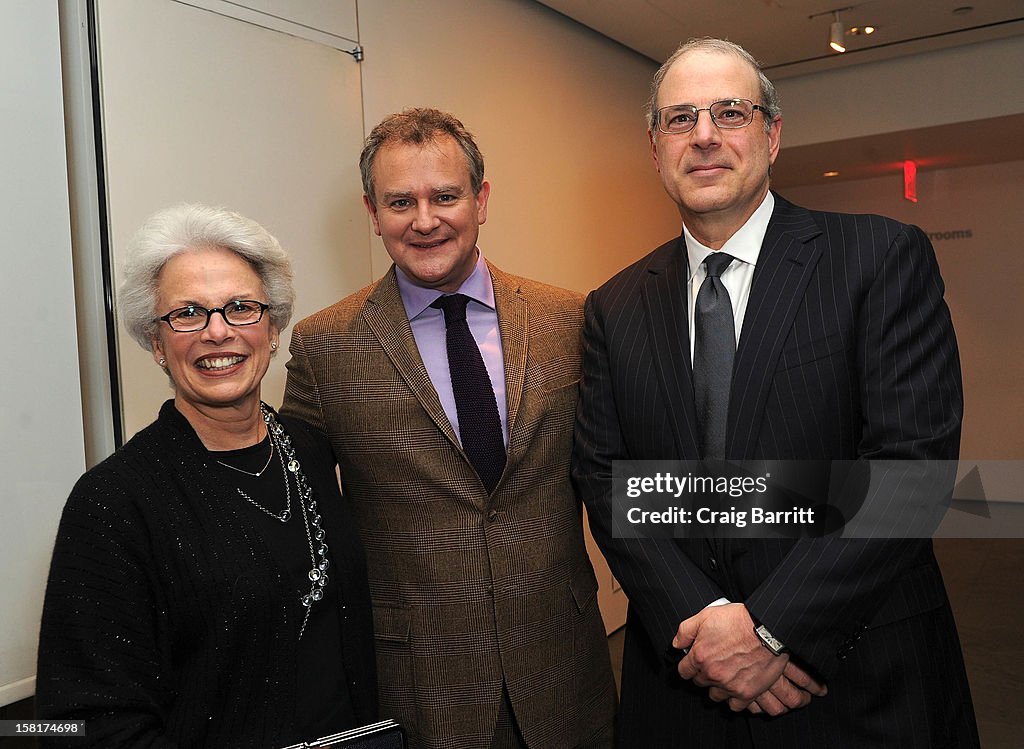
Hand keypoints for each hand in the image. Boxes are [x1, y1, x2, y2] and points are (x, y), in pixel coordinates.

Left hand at [672, 604, 823, 713]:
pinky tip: (736, 687)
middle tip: (714, 664)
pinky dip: (733, 699)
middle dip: (704, 674)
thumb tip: (676, 644)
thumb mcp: (705, 616)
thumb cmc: (738, 620)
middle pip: (700, 682)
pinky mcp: (746, 693)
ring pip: (715, 695)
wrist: (768, 629)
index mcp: (700, 656)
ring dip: (718, 687)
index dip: (688, 666)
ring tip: (726, 675)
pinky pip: (734, 706)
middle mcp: (712, 673)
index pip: (684, 671)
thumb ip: (685, 631)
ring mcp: (729, 685)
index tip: (694, 663)